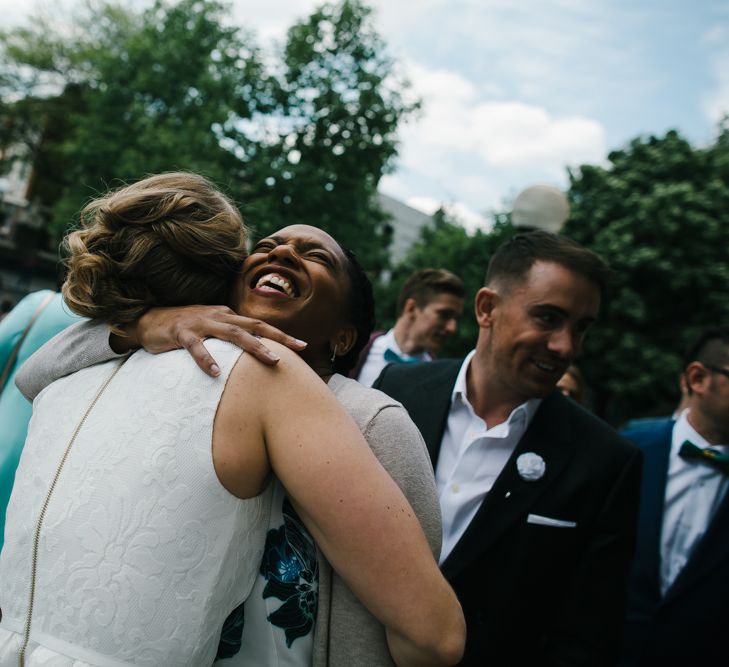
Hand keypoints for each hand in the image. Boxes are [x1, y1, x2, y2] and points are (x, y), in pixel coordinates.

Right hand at [114, 305, 306, 375]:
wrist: (147, 320)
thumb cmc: (183, 329)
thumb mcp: (210, 330)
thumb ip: (229, 338)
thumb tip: (252, 354)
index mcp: (227, 316)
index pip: (258, 325)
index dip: (280, 334)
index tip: (303, 345)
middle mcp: (218, 316)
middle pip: (253, 325)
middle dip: (278, 336)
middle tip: (298, 348)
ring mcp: (200, 323)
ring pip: (232, 333)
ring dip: (253, 346)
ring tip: (271, 360)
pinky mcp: (181, 332)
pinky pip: (196, 346)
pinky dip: (206, 358)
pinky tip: (214, 373)